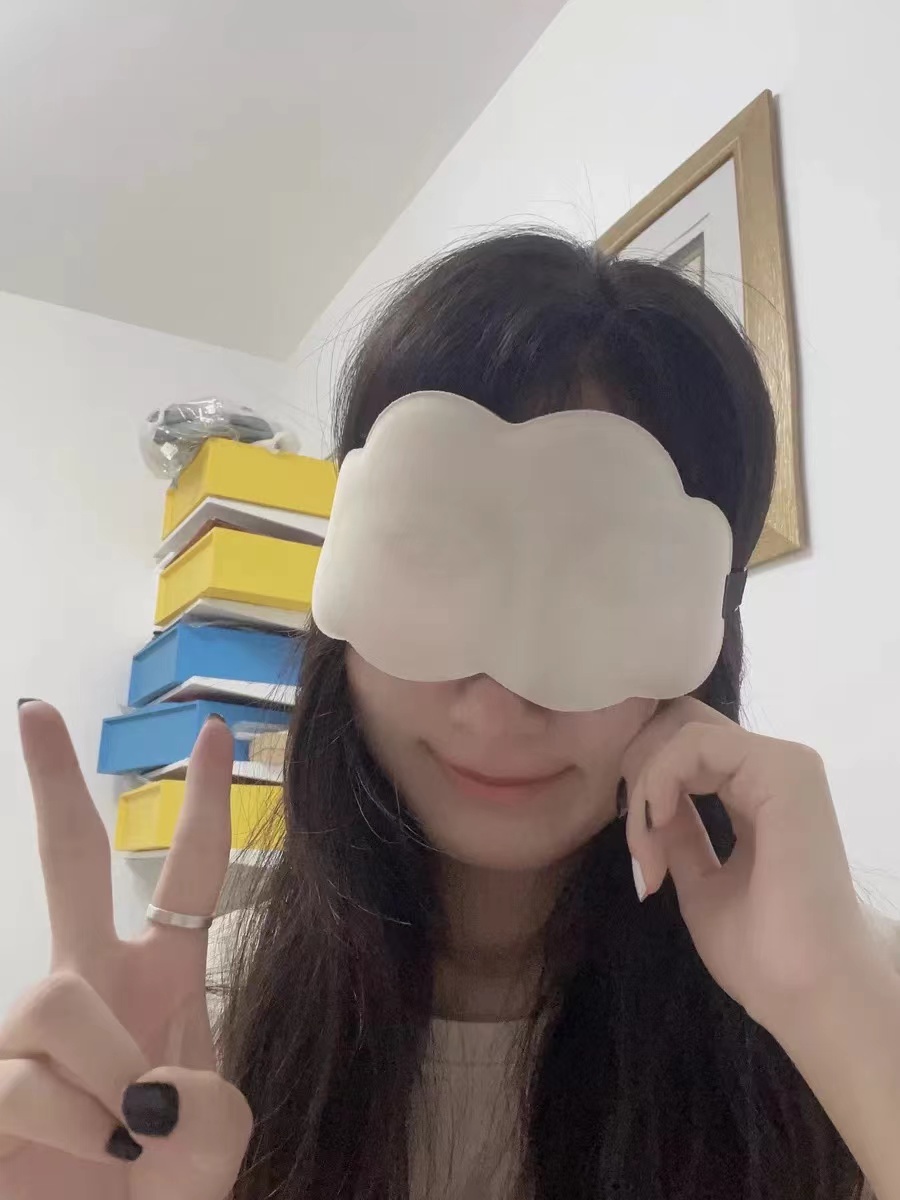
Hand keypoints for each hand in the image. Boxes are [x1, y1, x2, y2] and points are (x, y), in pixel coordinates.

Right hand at [0, 703, 251, 1199]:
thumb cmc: (161, 1191)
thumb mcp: (217, 1146)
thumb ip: (211, 1112)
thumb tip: (146, 1089)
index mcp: (162, 979)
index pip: (187, 875)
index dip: (202, 803)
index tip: (214, 731)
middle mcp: (91, 985)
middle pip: (70, 860)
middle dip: (53, 783)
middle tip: (35, 709)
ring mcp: (31, 1032)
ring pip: (56, 999)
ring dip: (107, 1075)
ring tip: (126, 1142)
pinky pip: (23, 1080)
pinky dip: (72, 1124)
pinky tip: (88, 1153)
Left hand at [620, 697, 880, 1037]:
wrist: (808, 994)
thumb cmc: (762, 954)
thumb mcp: (699, 881)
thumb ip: (678, 835)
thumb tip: (647, 804)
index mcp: (757, 795)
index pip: (684, 749)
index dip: (643, 784)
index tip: (638, 854)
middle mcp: (771, 770)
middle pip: (679, 724)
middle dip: (638, 770)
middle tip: (637, 839)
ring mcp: (782, 765)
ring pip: (681, 732)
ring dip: (645, 786)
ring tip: (646, 850)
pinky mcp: (784, 770)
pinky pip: (695, 742)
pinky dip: (659, 778)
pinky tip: (658, 823)